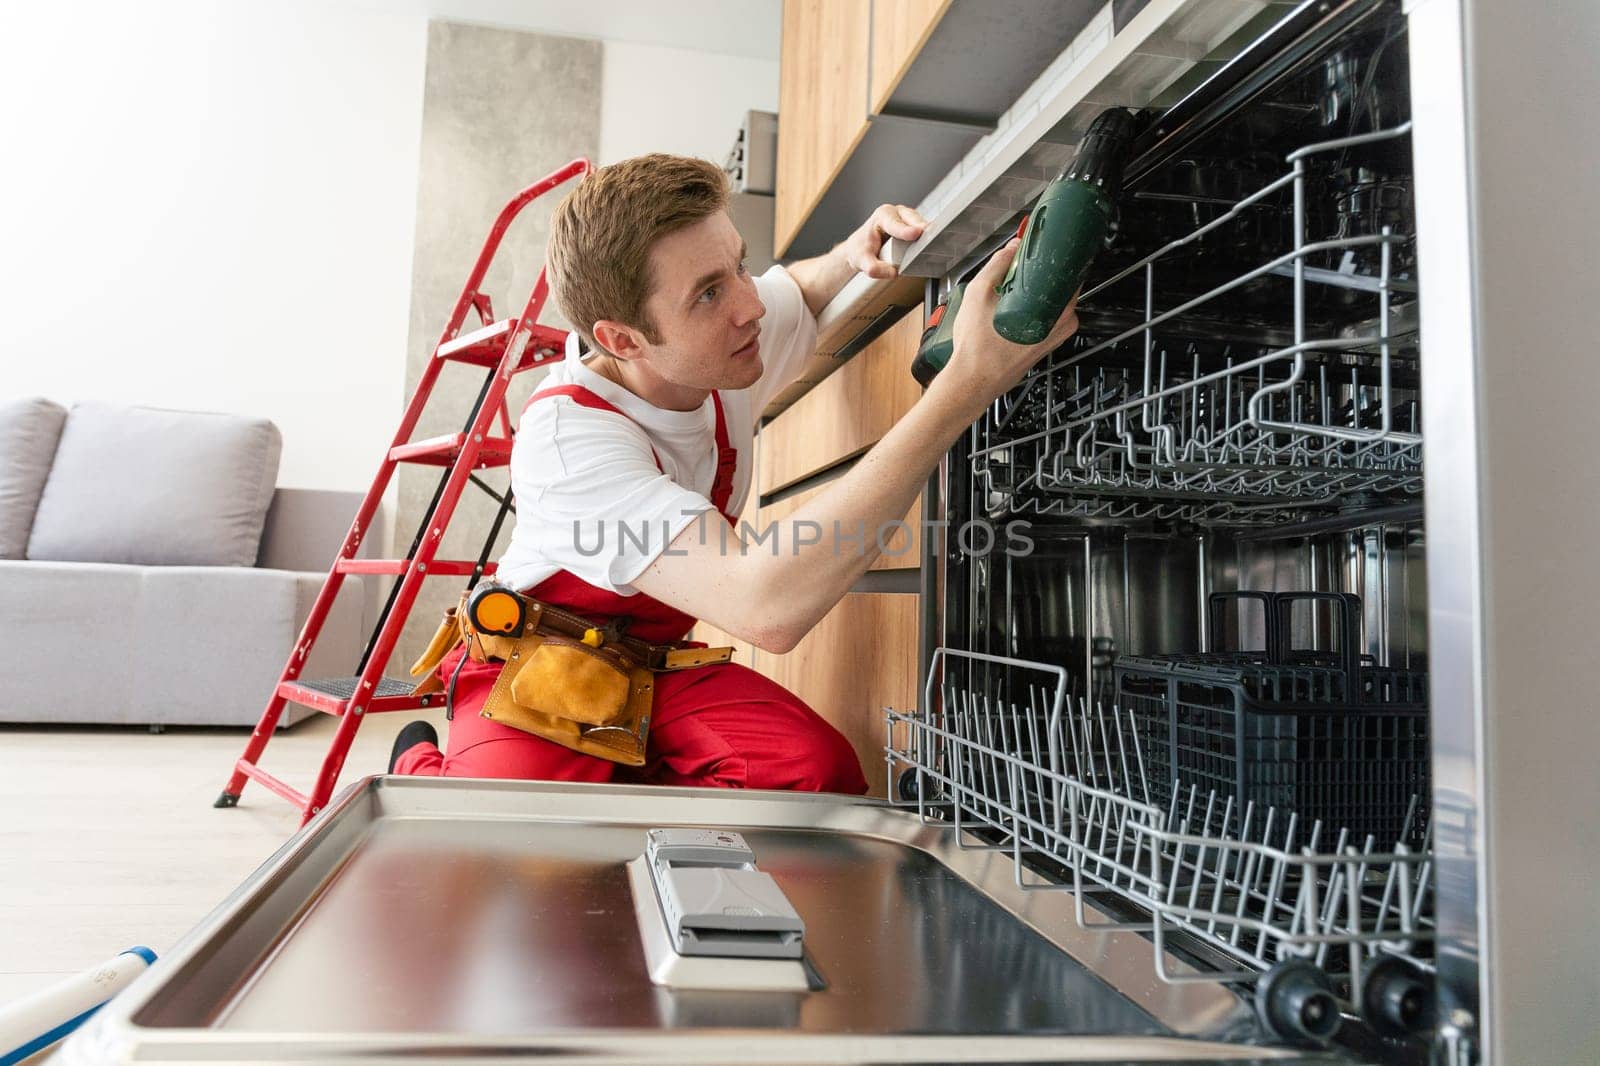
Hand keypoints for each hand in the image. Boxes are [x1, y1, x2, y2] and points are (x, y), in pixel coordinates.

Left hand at [839, 204, 926, 279]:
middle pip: (914, 220)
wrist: (861, 248)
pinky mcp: (915, 227)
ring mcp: (908, 219)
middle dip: (922, 229)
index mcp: (882, 215)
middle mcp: (897, 213)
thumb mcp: (862, 261)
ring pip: (922, 225)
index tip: (916, 233)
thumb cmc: (861, 249)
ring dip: (927, 235)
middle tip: (931, 239)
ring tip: (931, 246)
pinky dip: (928, 239)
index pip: (896, 224)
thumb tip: (893, 273)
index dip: (906, 230)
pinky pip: (925, 232)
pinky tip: (929, 248)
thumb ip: (875, 268)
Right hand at [944, 238, 1078, 398]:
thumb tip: (1012, 247)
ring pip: (1052, 302)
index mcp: (1057, 309)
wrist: (973, 381)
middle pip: (1059, 285)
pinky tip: (1011, 313)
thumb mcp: (980, 292)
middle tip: (1015, 272)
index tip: (1037, 250)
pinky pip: (1046, 318)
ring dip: (1034, 293)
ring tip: (1008, 295)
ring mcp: (1056, 336)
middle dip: (1039, 275)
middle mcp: (1063, 324)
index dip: (1052, 255)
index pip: (1068, 270)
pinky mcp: (1047, 345)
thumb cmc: (977, 347)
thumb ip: (999, 264)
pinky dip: (1033, 310)